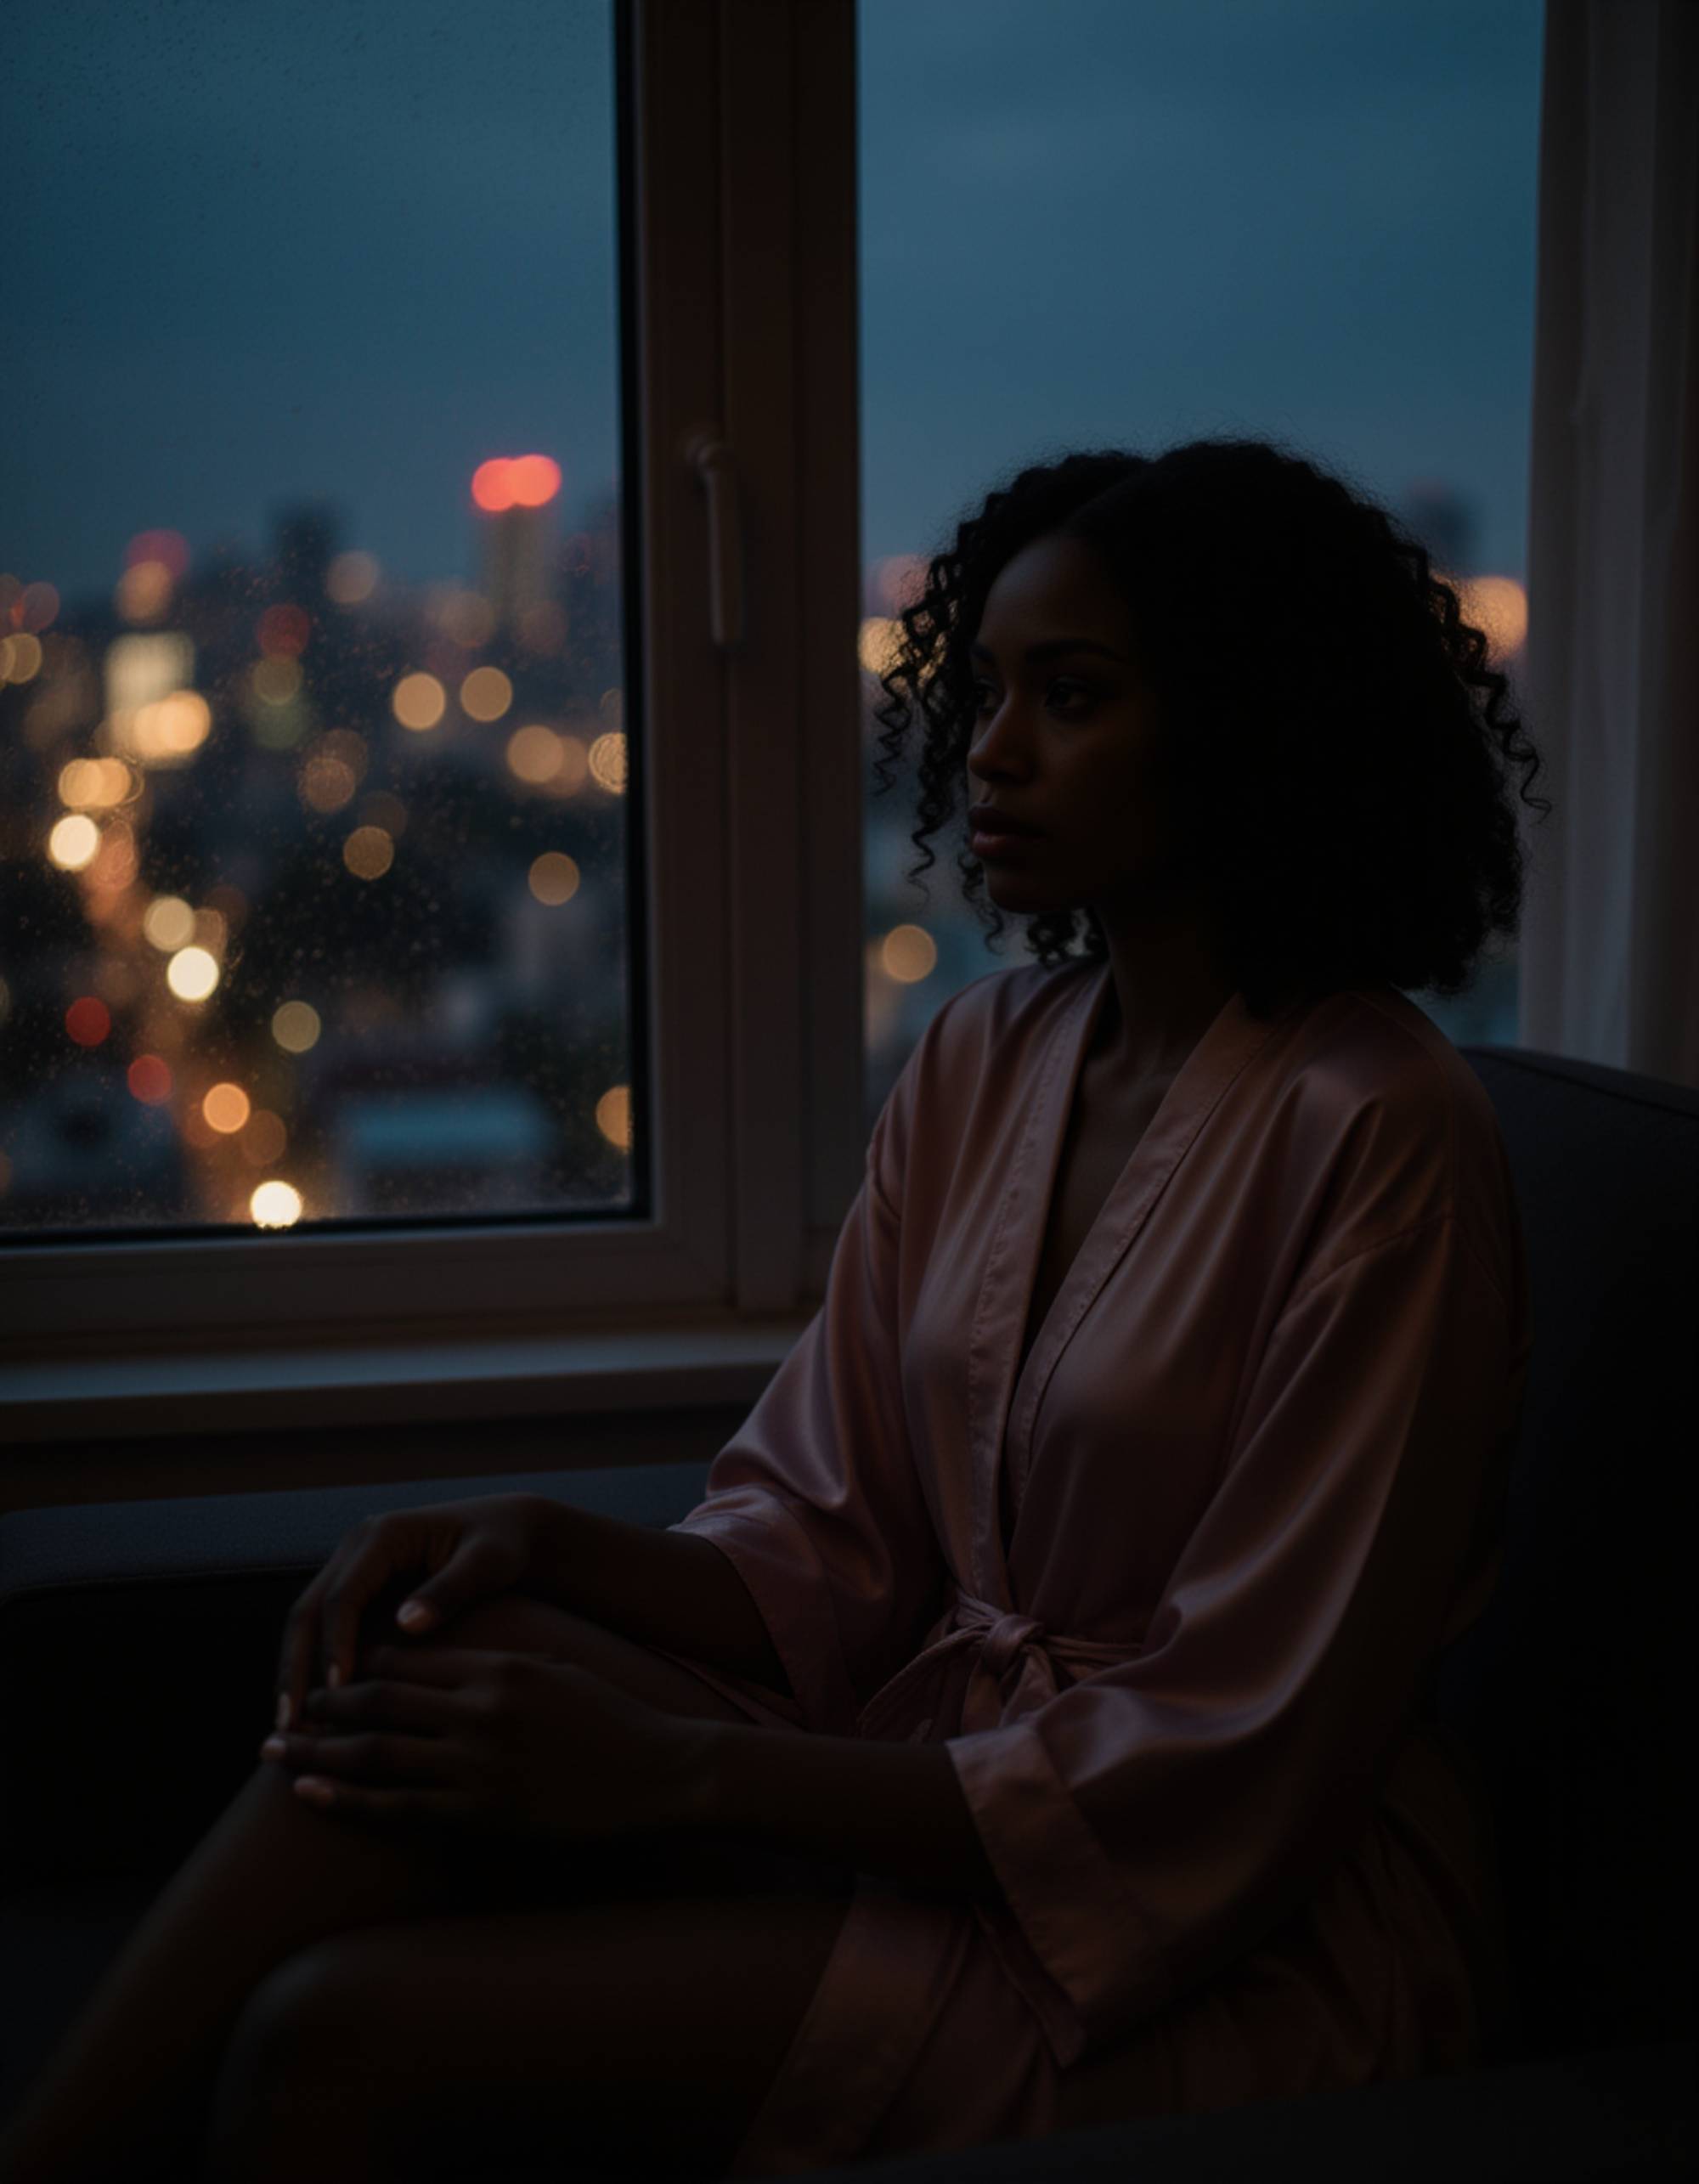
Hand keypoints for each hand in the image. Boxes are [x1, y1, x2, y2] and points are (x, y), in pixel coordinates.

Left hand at [258, 1643, 712, 1846]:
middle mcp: (481, 1712)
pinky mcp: (485, 1813)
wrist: (662, 1770)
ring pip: (375, 1756)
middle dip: (323, 1709)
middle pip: (378, 1705)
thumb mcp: (555, 1669)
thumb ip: (498, 1666)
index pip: (406, 1662)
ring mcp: (481, 1765)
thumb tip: (446, 1669)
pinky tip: (312, 1796)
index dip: (356, 1669)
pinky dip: (348, 1801)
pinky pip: (399, 1808)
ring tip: (274, 1754)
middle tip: (284, 1713)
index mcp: (498, 1669)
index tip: (325, 1676)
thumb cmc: (612, 1718)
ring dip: (316, 1755)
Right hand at [273, 1493, 557, 1731]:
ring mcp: (352, 1568)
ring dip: (295, 1675)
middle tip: (291, 1726)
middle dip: (295, 1669)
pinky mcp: (358, 1590)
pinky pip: (323, 1631)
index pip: (344, 1596)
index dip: (337, 1645)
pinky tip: (316, 1716)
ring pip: (307, 1625)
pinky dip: (313, 1671)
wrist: (511, 1529)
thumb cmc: (505, 1545)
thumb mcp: (486, 1563)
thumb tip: (406, 1625)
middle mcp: (357, 1547)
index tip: (339, 1691)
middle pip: (309, 1611)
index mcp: (384, 1535)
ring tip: (293, 1731)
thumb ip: (448, 1590)